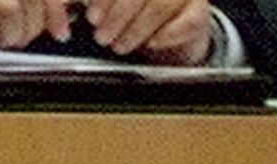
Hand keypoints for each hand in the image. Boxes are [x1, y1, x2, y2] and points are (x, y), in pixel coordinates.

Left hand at [82, 0, 210, 60]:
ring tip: (119, 46)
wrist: (174, 24)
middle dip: (118, 16)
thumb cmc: (137, 9)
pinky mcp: (199, 8)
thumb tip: (77, 14)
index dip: (108, 0)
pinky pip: (187, 21)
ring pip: (161, 6)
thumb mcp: (114, 5)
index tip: (92, 17)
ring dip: (136, 30)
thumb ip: (99, 7)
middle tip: (102, 36)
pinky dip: (166, 34)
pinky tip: (151, 43)